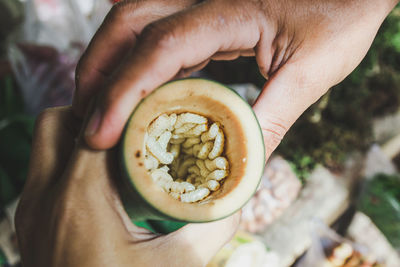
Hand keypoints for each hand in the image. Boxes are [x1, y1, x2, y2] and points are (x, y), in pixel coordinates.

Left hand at [15, 106, 238, 266]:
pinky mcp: (30, 224)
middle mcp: (44, 196)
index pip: (98, 123)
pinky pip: (44, 173)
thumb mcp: (181, 263)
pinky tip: (102, 183)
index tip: (152, 108)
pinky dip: (71, 164)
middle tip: (130, 127)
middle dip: (94, 114)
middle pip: (59, 121)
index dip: (128, 107)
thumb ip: (214, 222)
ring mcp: (31, 210)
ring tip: (118, 151)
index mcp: (80, 196)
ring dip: (80, 138)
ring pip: (47, 145)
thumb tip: (236, 192)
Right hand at [73, 0, 397, 156]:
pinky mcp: (205, 15)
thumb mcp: (311, 71)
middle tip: (87, 122)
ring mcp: (200, 3)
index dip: (124, 89)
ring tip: (98, 110)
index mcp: (227, 11)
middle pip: (127, 24)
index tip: (101, 132)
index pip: (160, 47)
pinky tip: (132, 92)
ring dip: (109, 65)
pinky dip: (135, 64)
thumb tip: (243, 165)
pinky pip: (156, 35)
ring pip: (133, 24)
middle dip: (97, 72)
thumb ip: (273, 116)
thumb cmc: (339, 17)